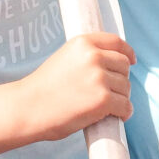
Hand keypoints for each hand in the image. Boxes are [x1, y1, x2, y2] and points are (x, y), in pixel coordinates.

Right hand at [18, 31, 135, 141]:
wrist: (27, 108)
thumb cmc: (43, 88)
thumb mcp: (65, 58)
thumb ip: (87, 56)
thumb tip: (113, 64)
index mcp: (83, 43)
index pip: (116, 42)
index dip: (127, 52)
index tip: (131, 61)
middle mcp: (93, 56)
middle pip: (124, 66)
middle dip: (121, 79)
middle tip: (111, 92)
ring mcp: (99, 78)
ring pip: (126, 87)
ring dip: (121, 98)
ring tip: (109, 106)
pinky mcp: (102, 100)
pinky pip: (125, 105)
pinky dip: (125, 112)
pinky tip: (118, 116)